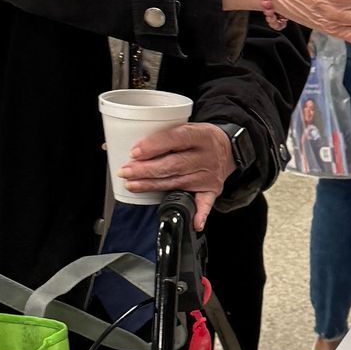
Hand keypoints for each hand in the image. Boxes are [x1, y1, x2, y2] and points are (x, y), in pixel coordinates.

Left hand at [119, 122, 233, 230]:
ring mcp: (208, 175)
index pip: (176, 138)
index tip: (135, 152)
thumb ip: (163, 135)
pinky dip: (200, 214)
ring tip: (132, 185)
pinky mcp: (211, 190)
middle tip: (126, 171)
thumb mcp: (187, 126)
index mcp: (201, 136)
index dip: (154, 145)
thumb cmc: (200, 138)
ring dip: (153, 186)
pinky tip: (194, 222)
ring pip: (177, 182)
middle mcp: (206, 157)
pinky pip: (205, 204)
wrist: (228, 148)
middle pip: (173, 164)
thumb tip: (122, 146)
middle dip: (146, 169)